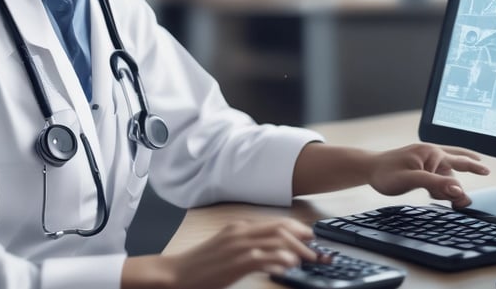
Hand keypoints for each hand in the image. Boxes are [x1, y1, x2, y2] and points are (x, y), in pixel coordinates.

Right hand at [122, 217, 331, 288]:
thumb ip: (249, 245)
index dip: (298, 229)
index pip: (276, 222)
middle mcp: (240, 231)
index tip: (312, 238)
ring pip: (276, 240)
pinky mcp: (235, 261)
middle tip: (318, 252)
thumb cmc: (202, 264)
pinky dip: (279, 259)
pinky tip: (289, 266)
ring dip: (297, 250)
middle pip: (280, 228)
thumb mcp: (228, 247)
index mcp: (239, 226)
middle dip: (303, 239)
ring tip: (309, 260)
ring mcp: (238, 245)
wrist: (178, 273)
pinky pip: (262, 257)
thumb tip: (275, 252)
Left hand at [367, 143, 489, 207]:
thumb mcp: (411, 180)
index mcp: (431, 152)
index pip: (459, 160)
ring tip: (432, 196)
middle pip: (456, 168)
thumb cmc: (386, 173)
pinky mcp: (421, 166)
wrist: (368, 169)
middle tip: (460, 198)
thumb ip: (436, 183)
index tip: (487, 170)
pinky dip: (438, 186)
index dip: (475, 167)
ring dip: (445, 188)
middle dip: (458, 184)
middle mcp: (431, 153)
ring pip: (447, 175)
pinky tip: (431, 193)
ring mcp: (426, 159)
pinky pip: (438, 176)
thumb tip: (458, 188)